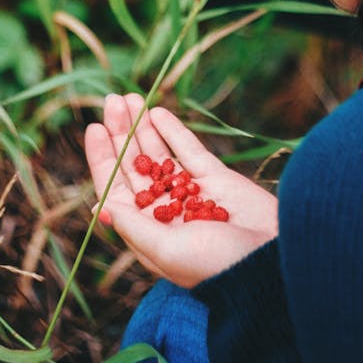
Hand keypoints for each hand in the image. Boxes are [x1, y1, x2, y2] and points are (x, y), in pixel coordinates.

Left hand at [85, 93, 278, 287]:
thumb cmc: (215, 265)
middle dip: (121, 132)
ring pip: (159, 152)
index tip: (94, 128)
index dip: (103, 157)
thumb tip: (100, 206)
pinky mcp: (215, 178)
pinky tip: (157, 112)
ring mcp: (189, 190)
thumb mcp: (167, 251)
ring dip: (142, 126)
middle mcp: (164, 208)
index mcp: (147, 229)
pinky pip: (188, 150)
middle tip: (111, 100)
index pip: (116, 187)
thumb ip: (134, 226)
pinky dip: (173, 131)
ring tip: (129, 97)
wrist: (269, 261)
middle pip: (135, 164)